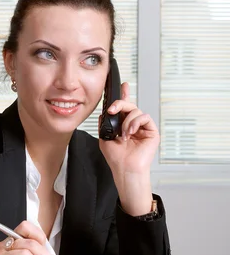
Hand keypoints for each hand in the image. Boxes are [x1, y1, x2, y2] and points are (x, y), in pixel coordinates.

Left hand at [98, 82, 159, 214]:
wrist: (125, 168)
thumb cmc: (116, 158)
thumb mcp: (104, 137)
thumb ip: (104, 123)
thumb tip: (104, 112)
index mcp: (123, 125)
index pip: (125, 107)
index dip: (125, 95)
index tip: (124, 85)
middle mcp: (134, 125)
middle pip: (129, 105)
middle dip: (120, 104)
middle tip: (112, 110)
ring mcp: (143, 128)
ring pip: (136, 111)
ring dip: (127, 121)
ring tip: (123, 134)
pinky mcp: (151, 131)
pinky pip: (145, 117)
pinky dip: (135, 122)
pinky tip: (130, 132)